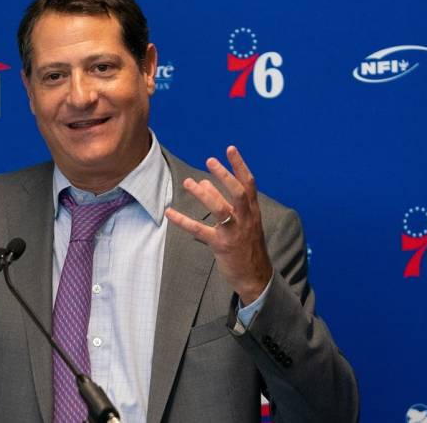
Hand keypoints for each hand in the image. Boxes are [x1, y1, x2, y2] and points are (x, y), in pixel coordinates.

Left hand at [165, 146, 272, 304]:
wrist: (256, 277)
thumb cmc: (247, 247)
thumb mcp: (243, 223)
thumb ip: (226, 203)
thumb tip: (205, 182)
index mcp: (253, 212)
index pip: (249, 184)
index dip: (240, 165)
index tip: (230, 149)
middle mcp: (246, 219)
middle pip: (237, 192)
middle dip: (224, 175)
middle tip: (209, 161)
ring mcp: (235, 232)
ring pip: (220, 209)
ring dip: (204, 194)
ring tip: (188, 183)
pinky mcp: (222, 246)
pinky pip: (200, 230)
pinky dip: (183, 221)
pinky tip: (170, 213)